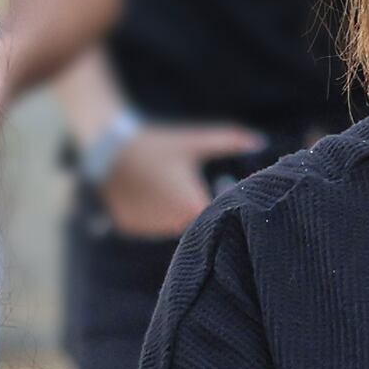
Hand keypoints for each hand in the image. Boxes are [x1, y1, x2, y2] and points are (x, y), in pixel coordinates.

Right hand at [100, 121, 264, 239]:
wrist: (109, 149)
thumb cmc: (159, 144)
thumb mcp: (194, 141)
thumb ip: (229, 141)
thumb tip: (259, 140)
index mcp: (192, 206)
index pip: (217, 219)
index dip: (220, 207)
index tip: (218, 190)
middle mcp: (172, 224)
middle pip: (195, 225)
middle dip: (195, 209)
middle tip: (185, 186)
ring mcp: (149, 229)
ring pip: (171, 227)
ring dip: (173, 214)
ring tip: (164, 188)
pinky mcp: (130, 228)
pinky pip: (148, 227)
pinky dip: (151, 216)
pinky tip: (147, 195)